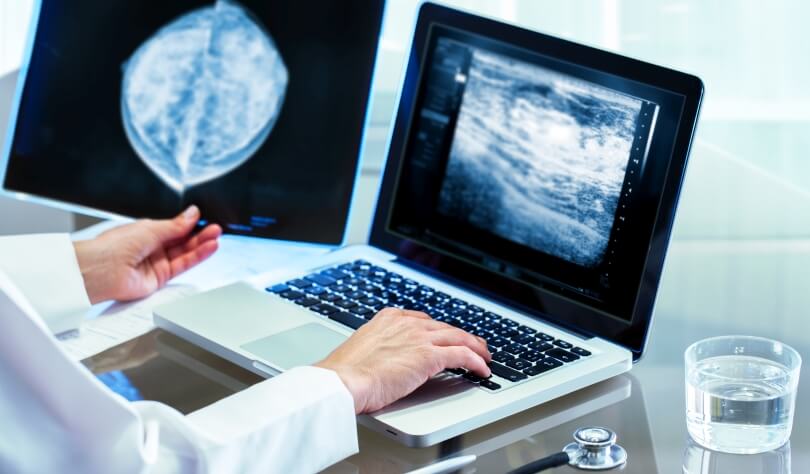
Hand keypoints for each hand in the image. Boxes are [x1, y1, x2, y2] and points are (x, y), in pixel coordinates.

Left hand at [73, 205, 220, 303]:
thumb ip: (176, 225)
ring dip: (201, 245)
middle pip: (181, 240)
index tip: (204, 218)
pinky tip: (208, 248)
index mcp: (146, 232)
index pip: (174, 227)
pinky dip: (197, 257)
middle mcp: (152, 247)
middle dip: (199, 234)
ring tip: (216, 237)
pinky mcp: (160, 278)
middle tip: (215, 228)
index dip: (190, 224)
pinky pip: (183, 266)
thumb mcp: (151, 229)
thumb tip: (193, 214)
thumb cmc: (113, 247)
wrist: (100, 271)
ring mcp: (156, 263)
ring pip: (184, 253)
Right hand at [315, 308, 491, 413]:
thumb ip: (379, 348)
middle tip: (473, 345)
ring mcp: (419, 338)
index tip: (445, 337)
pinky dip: (475, 362)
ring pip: (459, 337)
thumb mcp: (362, 350)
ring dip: (475, 348)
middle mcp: (406, 324)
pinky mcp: (429, 356)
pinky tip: (482, 370)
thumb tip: (384, 360)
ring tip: (484, 357)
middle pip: (444, 327)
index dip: (439, 330)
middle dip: (462, 336)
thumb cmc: (344, 373)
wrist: (342, 382)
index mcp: (388, 318)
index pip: (423, 320)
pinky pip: (462, 355)